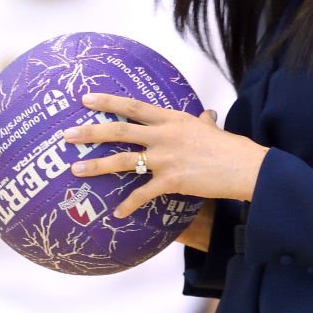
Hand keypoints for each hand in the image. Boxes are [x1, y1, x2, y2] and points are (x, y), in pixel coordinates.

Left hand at [63, 94, 268, 217]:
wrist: (245, 167)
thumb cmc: (230, 147)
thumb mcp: (212, 129)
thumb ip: (204, 121)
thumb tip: (207, 114)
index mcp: (173, 119)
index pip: (134, 106)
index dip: (108, 101)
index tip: (85, 98)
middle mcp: (165, 135)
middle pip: (120, 130)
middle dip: (90, 131)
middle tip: (67, 134)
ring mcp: (167, 157)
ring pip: (123, 160)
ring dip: (96, 165)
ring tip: (75, 169)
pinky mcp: (172, 180)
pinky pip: (143, 194)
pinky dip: (128, 205)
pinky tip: (117, 214)